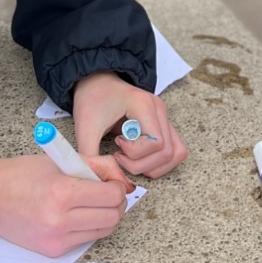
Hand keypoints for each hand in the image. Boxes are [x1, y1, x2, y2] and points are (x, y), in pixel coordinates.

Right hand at [0, 152, 128, 255]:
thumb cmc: (24, 174)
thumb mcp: (63, 160)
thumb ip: (98, 166)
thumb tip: (124, 181)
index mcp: (62, 192)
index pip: (111, 196)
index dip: (117, 187)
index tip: (111, 182)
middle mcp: (59, 220)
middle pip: (112, 217)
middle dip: (116, 203)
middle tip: (106, 193)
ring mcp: (56, 239)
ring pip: (103, 231)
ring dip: (105, 216)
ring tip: (91, 204)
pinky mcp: (52, 251)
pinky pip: (85, 240)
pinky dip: (88, 227)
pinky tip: (75, 215)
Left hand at [72, 71, 187, 178]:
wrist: (97, 81)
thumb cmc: (92, 99)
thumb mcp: (85, 127)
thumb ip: (90, 155)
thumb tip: (96, 181)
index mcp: (144, 104)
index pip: (156, 143)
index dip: (135, 154)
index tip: (116, 145)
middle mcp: (159, 110)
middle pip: (168, 151)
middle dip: (143, 165)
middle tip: (121, 158)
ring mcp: (164, 117)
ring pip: (176, 153)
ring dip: (154, 167)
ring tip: (131, 160)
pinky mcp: (163, 125)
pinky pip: (174, 150)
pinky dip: (159, 163)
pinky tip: (139, 159)